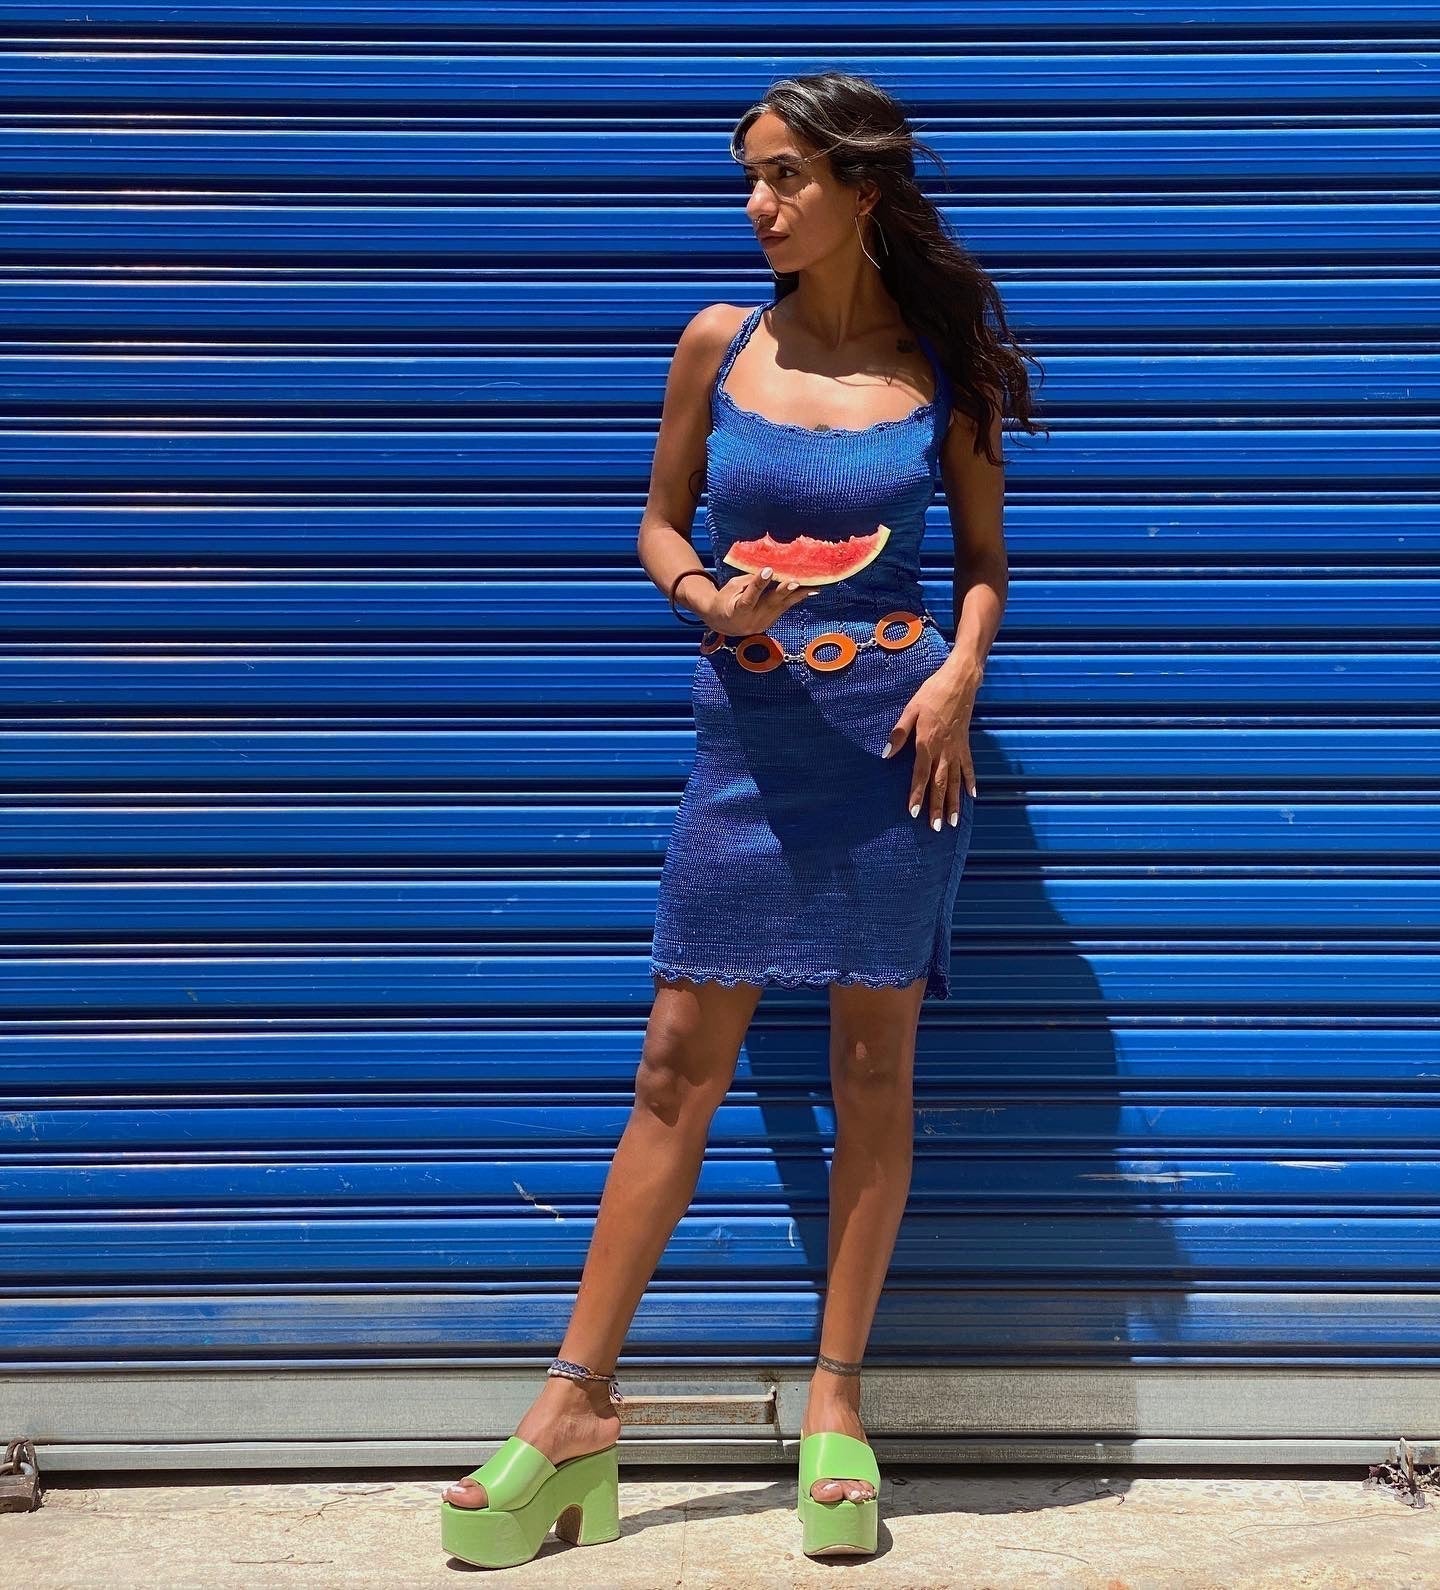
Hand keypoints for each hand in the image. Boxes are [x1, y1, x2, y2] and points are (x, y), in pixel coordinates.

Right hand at [705, 566, 823, 634]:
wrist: (723, 623)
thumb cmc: (726, 599)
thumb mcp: (732, 587)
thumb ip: (750, 580)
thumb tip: (770, 568)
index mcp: (736, 611)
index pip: (748, 598)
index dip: (758, 584)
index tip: (768, 570)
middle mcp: (751, 620)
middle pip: (769, 604)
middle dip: (784, 592)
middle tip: (796, 582)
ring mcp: (762, 624)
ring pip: (781, 607)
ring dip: (798, 595)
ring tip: (814, 586)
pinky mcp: (770, 623)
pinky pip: (784, 608)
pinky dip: (795, 598)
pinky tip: (809, 590)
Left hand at [883, 669, 978, 828]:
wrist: (959, 682)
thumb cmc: (931, 694)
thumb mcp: (910, 710)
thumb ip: (899, 733)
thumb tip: (885, 754)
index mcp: (927, 743)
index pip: (921, 775)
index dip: (917, 794)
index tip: (914, 812)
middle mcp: (944, 751)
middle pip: (940, 784)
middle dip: (937, 807)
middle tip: (935, 828)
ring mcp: (957, 749)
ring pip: (955, 781)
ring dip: (953, 802)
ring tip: (952, 822)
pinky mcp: (965, 744)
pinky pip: (969, 767)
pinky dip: (971, 782)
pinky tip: (972, 796)